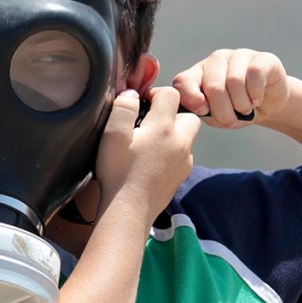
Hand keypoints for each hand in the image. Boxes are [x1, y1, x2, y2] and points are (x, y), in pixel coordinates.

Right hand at [95, 87, 200, 223]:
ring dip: (173, 134)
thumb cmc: (118, 172)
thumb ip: (124, 107)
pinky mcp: (181, 176)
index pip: (171, 94)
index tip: (142, 102)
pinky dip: (172, 153)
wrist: (128, 210)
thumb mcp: (112, 134)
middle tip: (151, 121)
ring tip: (150, 142)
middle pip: (189, 115)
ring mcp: (184, 161)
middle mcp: (181, 142)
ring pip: (187, 137)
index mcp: (164, 127)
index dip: (155, 93)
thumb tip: (132, 94)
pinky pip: (183, 156)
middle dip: (173, 113)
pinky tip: (152, 161)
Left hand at [172, 48, 289, 127]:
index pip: (183, 82)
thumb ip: (202, 111)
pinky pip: (254, 74)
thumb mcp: (215, 116)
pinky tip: (256, 100)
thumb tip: (199, 104)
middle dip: (223, 112)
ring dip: (241, 105)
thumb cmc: (235, 111)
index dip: (191, 99)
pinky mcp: (261, 58)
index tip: (203, 111)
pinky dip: (256, 94)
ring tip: (245, 109)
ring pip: (234, 81)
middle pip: (213, 86)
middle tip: (231, 121)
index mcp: (198, 74)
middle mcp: (216, 60)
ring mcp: (238, 56)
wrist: (267, 106)